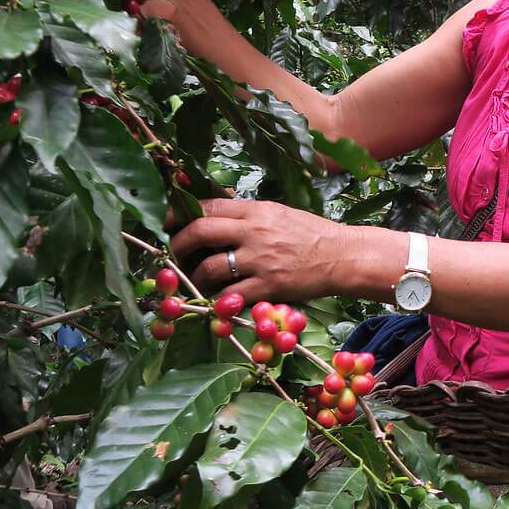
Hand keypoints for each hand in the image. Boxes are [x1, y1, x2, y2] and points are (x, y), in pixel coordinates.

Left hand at [169, 198, 353, 303]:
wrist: (342, 256)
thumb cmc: (311, 234)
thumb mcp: (278, 213)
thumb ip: (248, 214)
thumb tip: (216, 213)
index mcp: (256, 210)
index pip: (209, 206)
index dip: (181, 213)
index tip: (167, 223)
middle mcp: (254, 232)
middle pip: (200, 231)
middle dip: (178, 243)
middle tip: (172, 254)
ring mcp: (260, 260)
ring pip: (210, 267)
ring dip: (195, 277)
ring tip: (194, 282)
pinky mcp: (268, 286)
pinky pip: (231, 296)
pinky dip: (217, 300)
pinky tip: (214, 302)